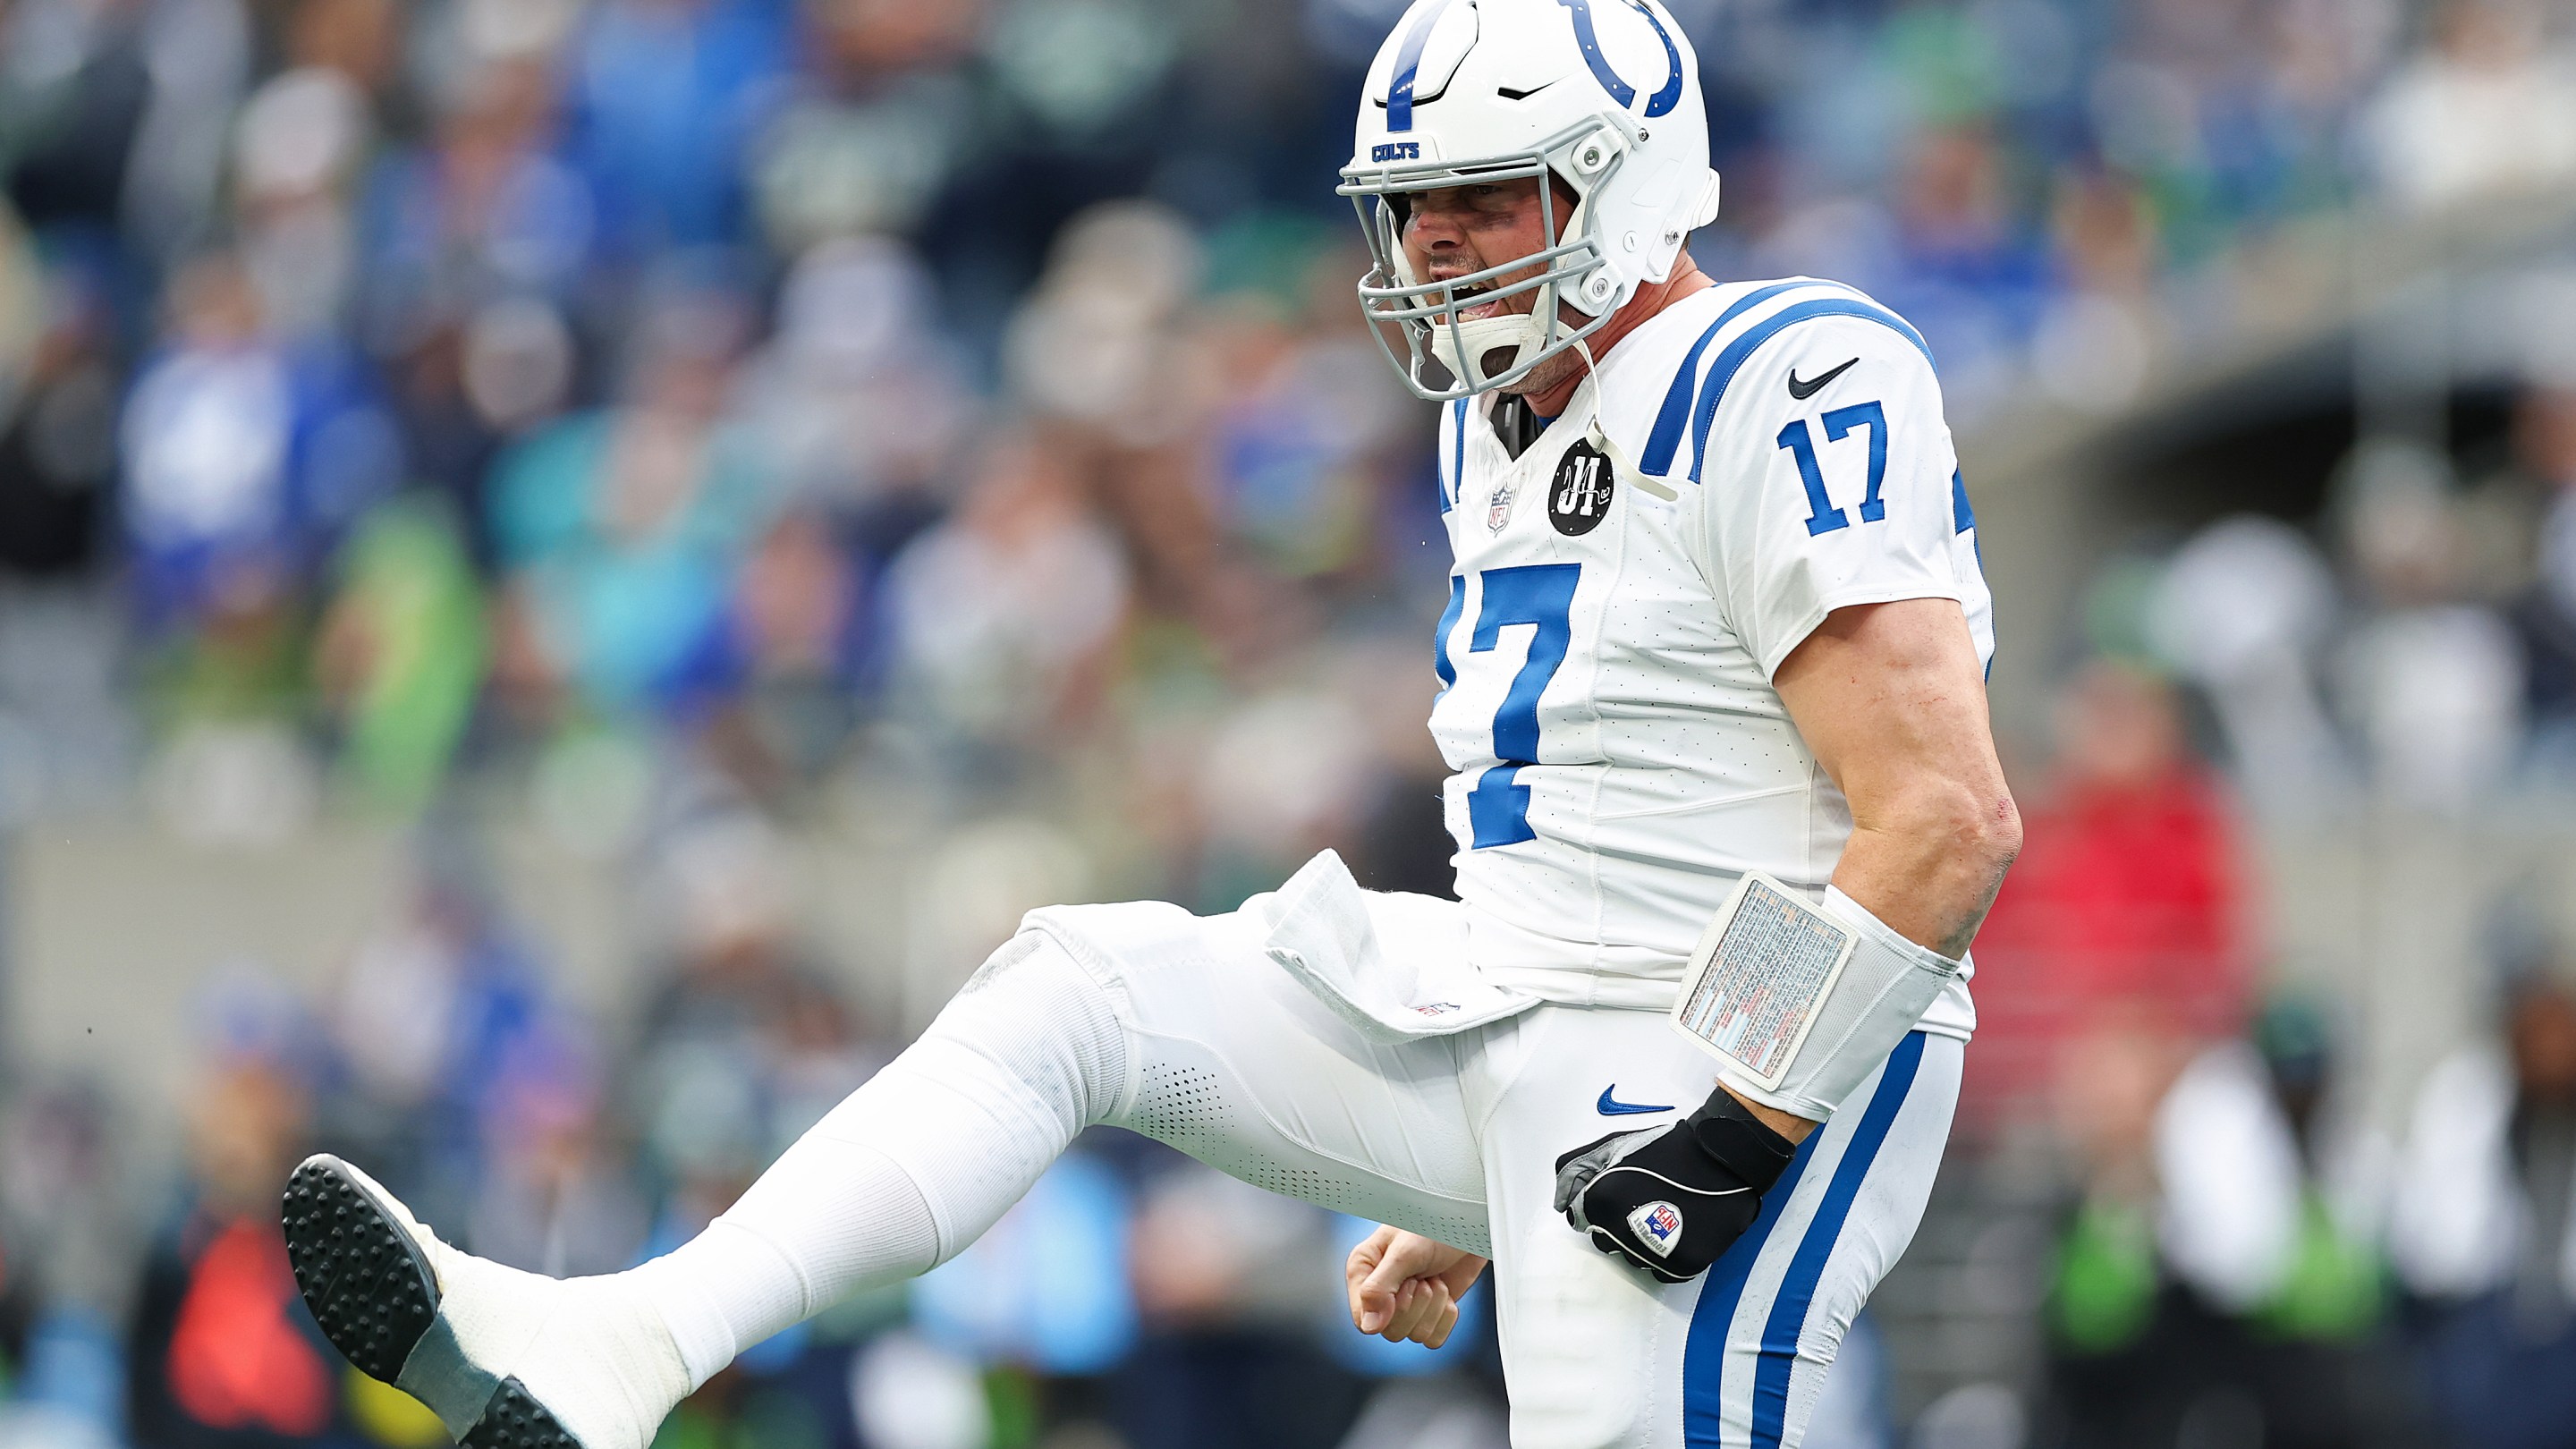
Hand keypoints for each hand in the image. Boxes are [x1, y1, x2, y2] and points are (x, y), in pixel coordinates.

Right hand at [1344, 1226, 1486, 1347]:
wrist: (1469, 1223)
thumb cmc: (1433, 1224)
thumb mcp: (1404, 1252)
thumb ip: (1380, 1288)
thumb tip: (1368, 1327)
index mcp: (1363, 1271)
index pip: (1363, 1319)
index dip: (1388, 1312)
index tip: (1406, 1287)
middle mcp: (1380, 1291)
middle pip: (1391, 1332)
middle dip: (1415, 1306)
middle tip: (1422, 1277)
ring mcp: (1406, 1304)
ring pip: (1414, 1335)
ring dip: (1433, 1307)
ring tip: (1434, 1277)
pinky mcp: (1429, 1312)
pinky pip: (1433, 1338)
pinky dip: (1445, 1317)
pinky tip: (1445, 1292)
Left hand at [1553, 1089, 1795, 1283]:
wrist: (1722, 1157)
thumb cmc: (1666, 1149)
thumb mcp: (1613, 1146)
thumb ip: (1576, 1170)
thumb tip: (1560, 1204)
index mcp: (1601, 1201)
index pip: (1581, 1219)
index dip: (1598, 1205)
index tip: (1619, 1194)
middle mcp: (1622, 1231)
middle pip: (1605, 1242)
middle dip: (1616, 1225)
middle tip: (1643, 1202)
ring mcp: (1654, 1252)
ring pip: (1632, 1260)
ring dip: (1641, 1244)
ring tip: (1664, 1215)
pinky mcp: (1683, 1265)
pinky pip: (1663, 1273)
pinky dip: (1667, 1258)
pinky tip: (1679, 1233)